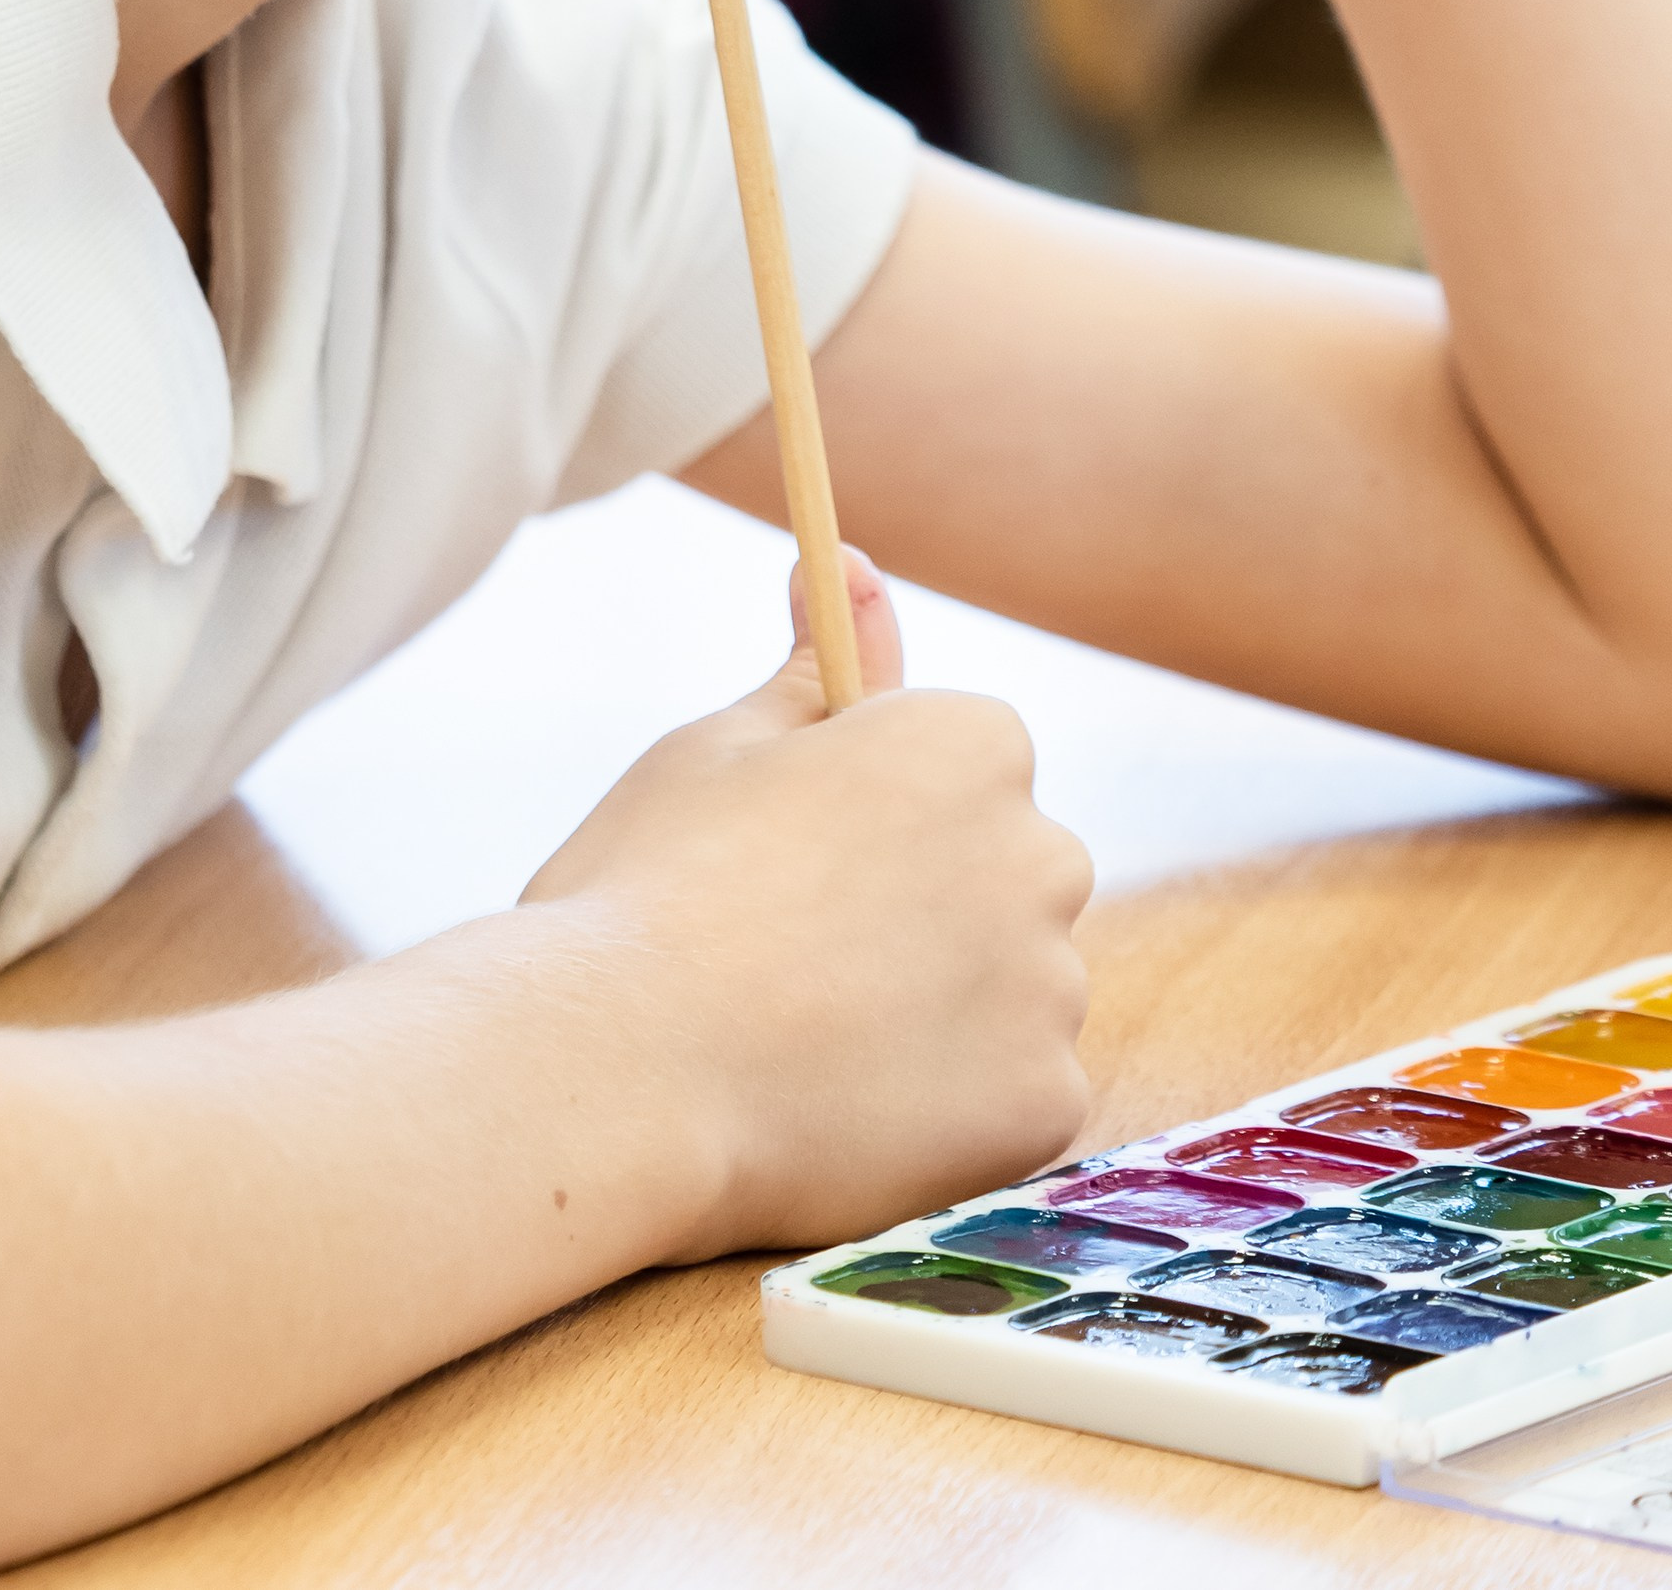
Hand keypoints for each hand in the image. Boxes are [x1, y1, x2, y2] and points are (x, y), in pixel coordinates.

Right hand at [521, 552, 1092, 1255]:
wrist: (619, 1071)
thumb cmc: (651, 887)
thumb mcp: (723, 745)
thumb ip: (817, 665)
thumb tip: (845, 563)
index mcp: (971, 742)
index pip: (967, 765)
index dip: (878, 815)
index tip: (800, 859)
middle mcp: (1042, 851)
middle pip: (1004, 875)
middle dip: (930, 909)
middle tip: (795, 954)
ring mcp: (1051, 986)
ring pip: (1012, 989)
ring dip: (941, 1012)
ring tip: (806, 1039)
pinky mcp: (1043, 1106)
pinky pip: (1014, 1096)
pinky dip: (950, 1108)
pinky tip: (846, 1105)